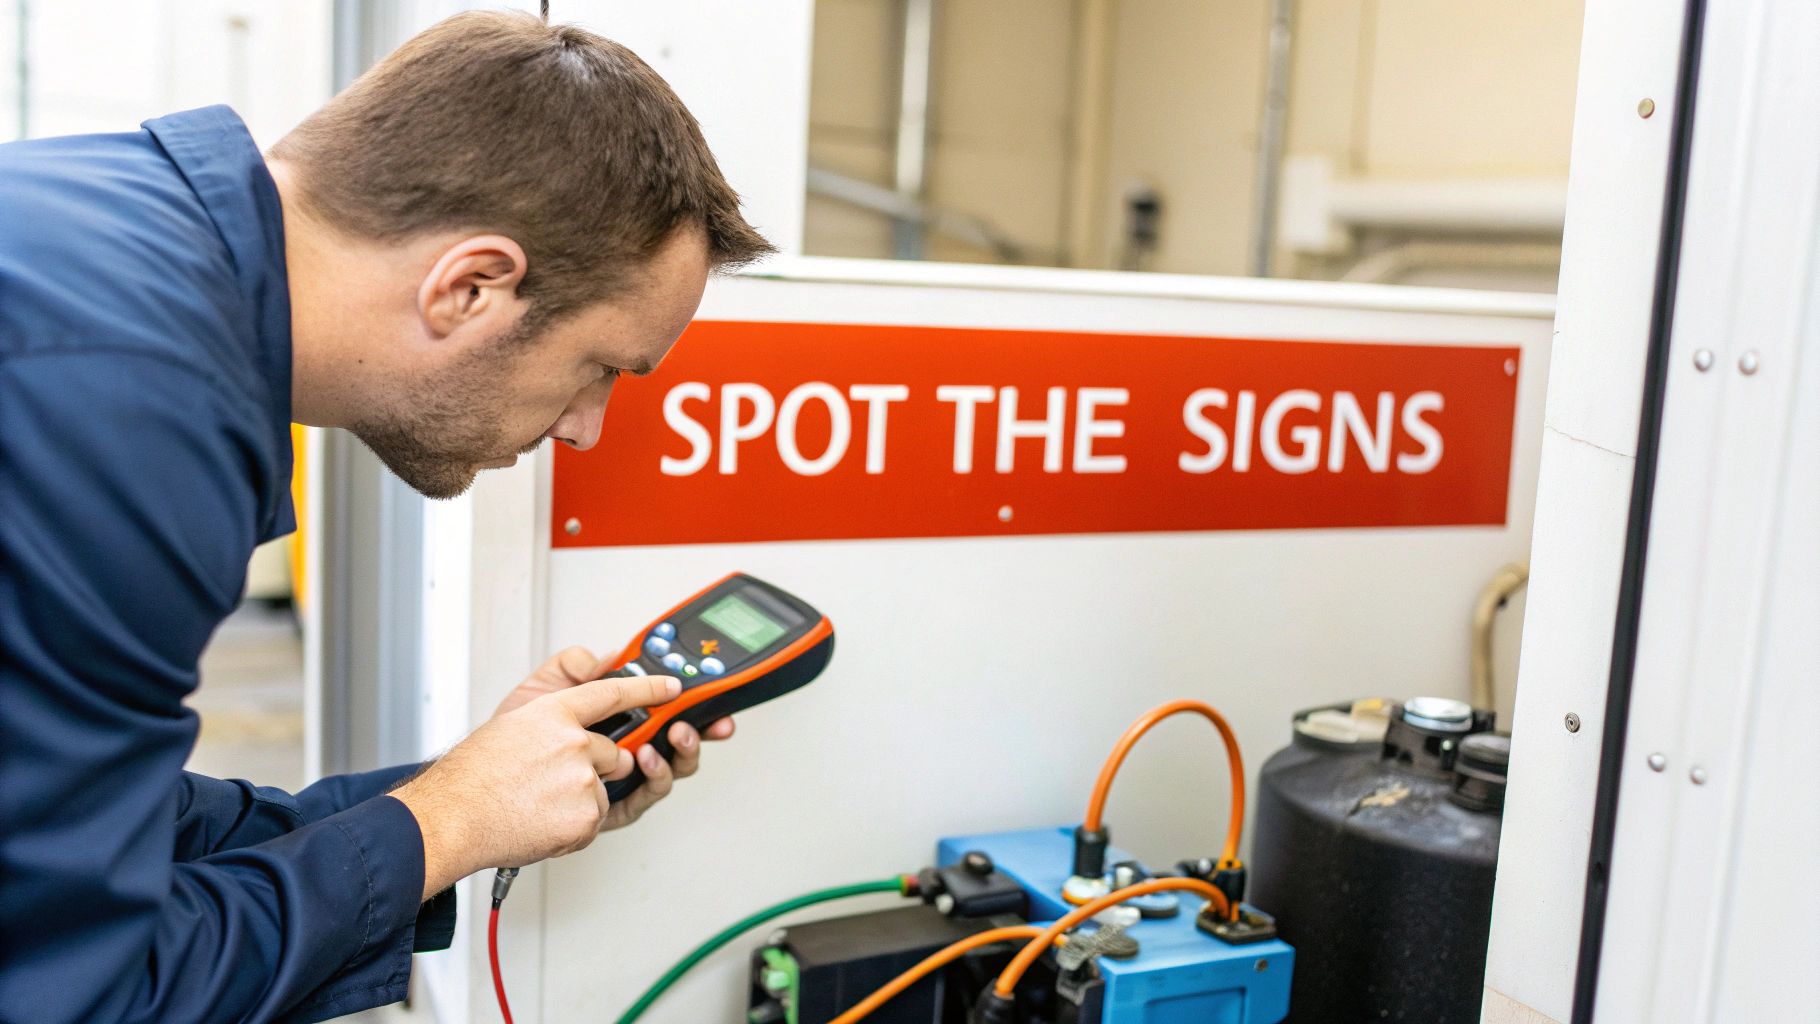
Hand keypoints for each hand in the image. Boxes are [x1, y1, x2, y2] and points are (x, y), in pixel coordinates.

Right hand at [392, 673, 678, 899]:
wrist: (451, 819)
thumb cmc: (471, 776)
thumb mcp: (511, 723)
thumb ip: (554, 714)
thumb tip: (585, 713)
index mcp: (554, 712)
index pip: (612, 692)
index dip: (646, 687)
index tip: (672, 687)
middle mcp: (573, 741)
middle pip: (613, 753)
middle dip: (592, 770)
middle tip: (548, 781)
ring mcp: (582, 779)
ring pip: (603, 791)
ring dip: (578, 801)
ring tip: (536, 803)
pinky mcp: (585, 816)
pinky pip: (594, 821)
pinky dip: (571, 828)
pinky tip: (539, 822)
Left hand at [500, 648, 733, 829]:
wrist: (479, 789)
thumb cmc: (507, 746)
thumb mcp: (539, 691)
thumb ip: (572, 666)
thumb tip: (604, 656)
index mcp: (614, 720)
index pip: (660, 705)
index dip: (686, 695)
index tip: (697, 686)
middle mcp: (625, 749)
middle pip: (679, 739)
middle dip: (701, 728)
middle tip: (696, 720)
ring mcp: (622, 780)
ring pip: (670, 768)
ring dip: (679, 752)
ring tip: (670, 737)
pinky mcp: (612, 809)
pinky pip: (645, 797)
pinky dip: (652, 778)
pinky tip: (644, 760)